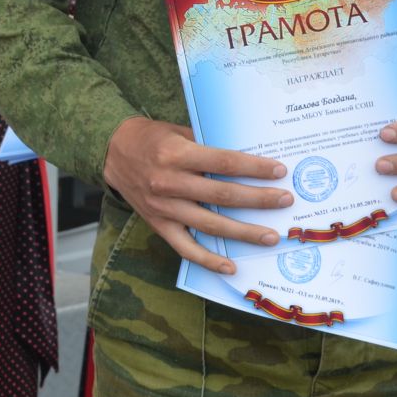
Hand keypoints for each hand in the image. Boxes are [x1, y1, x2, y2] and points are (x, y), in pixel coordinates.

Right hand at [101, 117, 289, 273]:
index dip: (253, 167)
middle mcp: (169, 182)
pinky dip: (208, 259)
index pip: (223, 162)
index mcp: (176, 154)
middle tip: (284, 200)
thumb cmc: (151, 137)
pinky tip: (231, 265)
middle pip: (222, 195)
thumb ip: (207, 145)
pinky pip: (185, 247)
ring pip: (209, 224)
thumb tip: (246, 157)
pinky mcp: (158, 224)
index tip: (278, 170)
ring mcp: (163, 207)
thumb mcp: (178, 131)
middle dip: (258, 199)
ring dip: (243, 232)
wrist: (112, 151)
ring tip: (269, 236)